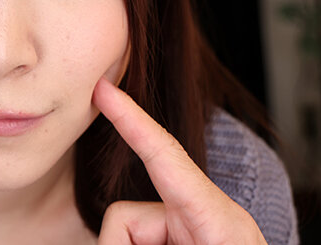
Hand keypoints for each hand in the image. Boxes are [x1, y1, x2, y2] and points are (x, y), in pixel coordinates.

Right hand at [92, 78, 266, 244]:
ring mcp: (188, 228)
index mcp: (217, 216)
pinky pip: (134, 240)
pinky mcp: (179, 237)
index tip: (103, 89)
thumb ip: (149, 235)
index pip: (164, 153)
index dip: (130, 118)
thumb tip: (114, 233)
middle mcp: (200, 214)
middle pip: (124, 214)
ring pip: (124, 232)